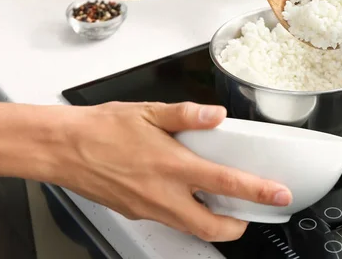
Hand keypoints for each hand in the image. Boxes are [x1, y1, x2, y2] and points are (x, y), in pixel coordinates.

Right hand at [50, 101, 291, 240]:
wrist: (63, 148)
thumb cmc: (100, 129)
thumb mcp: (147, 112)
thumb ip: (186, 115)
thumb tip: (216, 115)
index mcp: (171, 165)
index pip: (226, 184)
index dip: (257, 191)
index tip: (278, 195)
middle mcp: (163, 194)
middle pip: (212, 227)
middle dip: (238, 227)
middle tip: (248, 213)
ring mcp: (148, 208)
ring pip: (191, 229)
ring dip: (212, 222)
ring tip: (219, 204)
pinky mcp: (135, 212)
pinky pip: (169, 220)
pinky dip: (185, 214)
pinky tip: (181, 193)